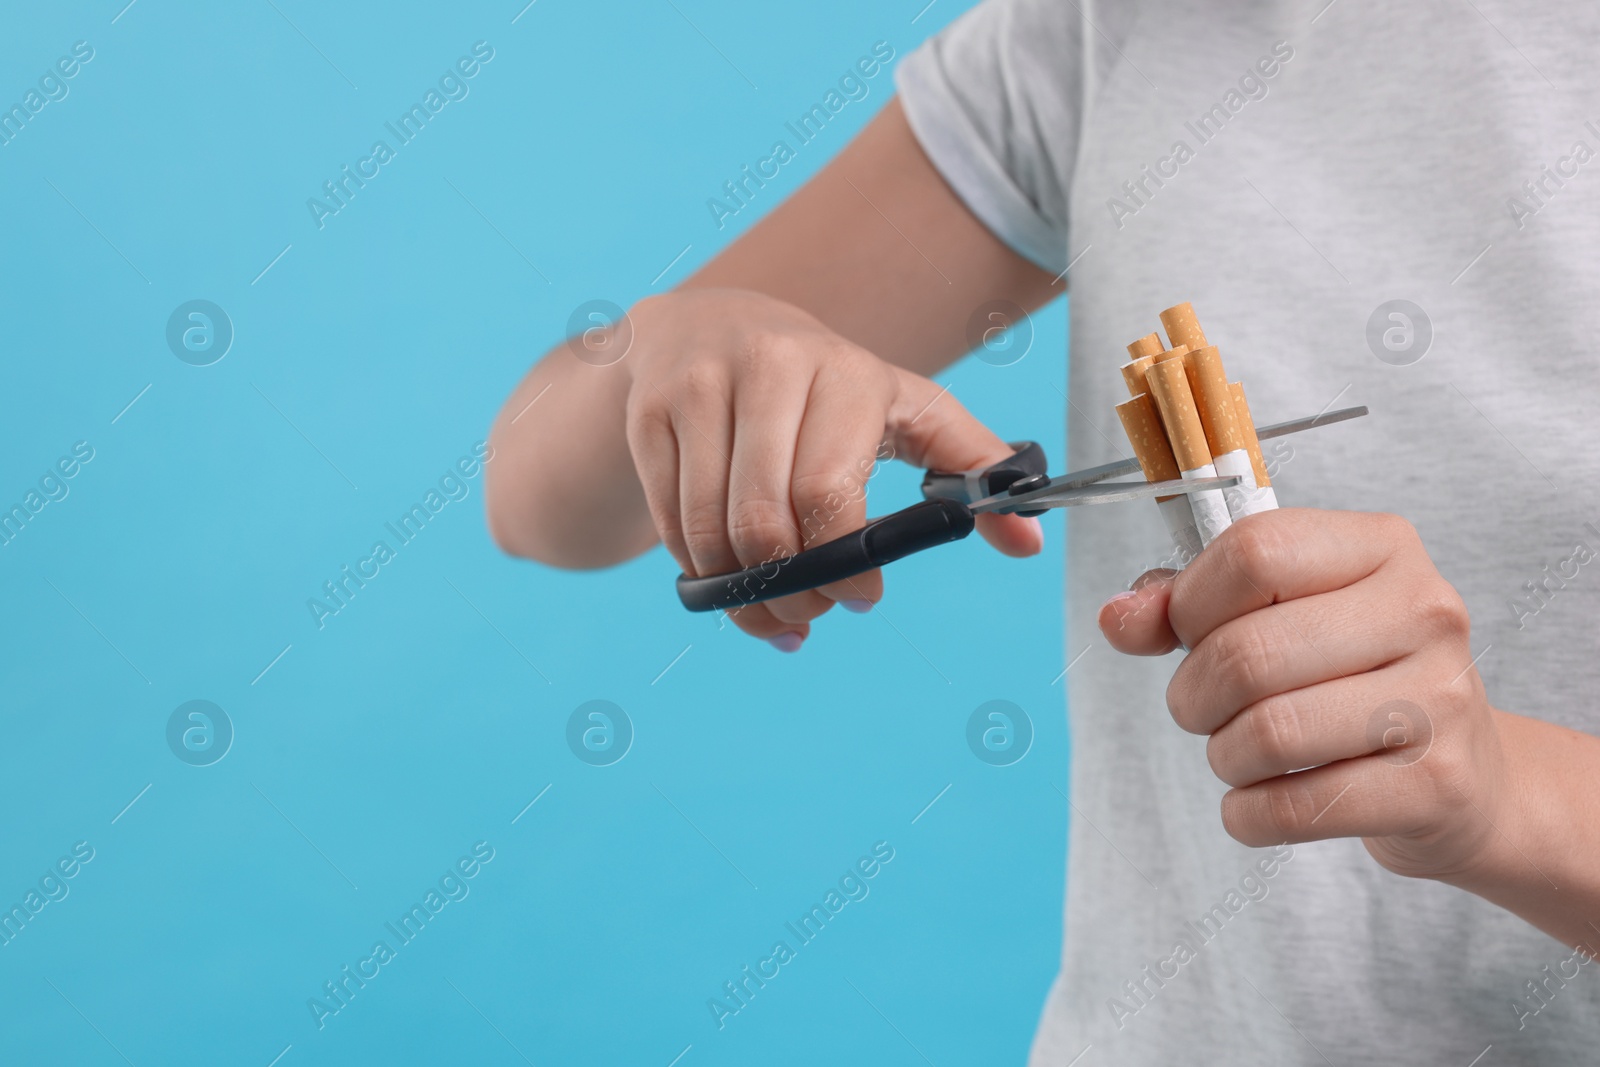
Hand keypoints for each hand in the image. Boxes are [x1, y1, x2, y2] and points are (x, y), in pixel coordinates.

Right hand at [622, 288, 1040, 649]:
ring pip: (709, 531)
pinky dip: (699, 571)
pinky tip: (726, 579)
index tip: (862, 598)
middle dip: (790, 590)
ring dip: (741, 595)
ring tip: (770, 611)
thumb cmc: (828, 384)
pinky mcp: (647, 412)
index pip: (828, 491)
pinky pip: (668, 523)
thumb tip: (1031, 541)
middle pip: (762, 521)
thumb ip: (974, 468)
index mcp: (843, 372)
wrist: (710, 322)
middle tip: (810, 614)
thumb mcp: (908, 408)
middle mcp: (766, 368)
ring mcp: (697, 388)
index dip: (842, 562)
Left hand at [1097, 509, 1510, 881]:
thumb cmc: (1351, 680)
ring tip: (1237, 753)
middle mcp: (1424, 610)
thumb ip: (1185, 606)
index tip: (1189, 634)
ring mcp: (1441, 698)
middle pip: (1248, 654)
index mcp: (1381, 546)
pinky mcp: (1438, 785)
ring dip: (1223, 756)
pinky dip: (1247, 814)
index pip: (1253, 553)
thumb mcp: (1277, 616)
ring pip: (1270, 733)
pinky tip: (1256, 803)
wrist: (1465, 778)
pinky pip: (1296, 808)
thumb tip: (1117, 619)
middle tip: (1202, 710)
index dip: (1191, 603)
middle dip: (1193, 695)